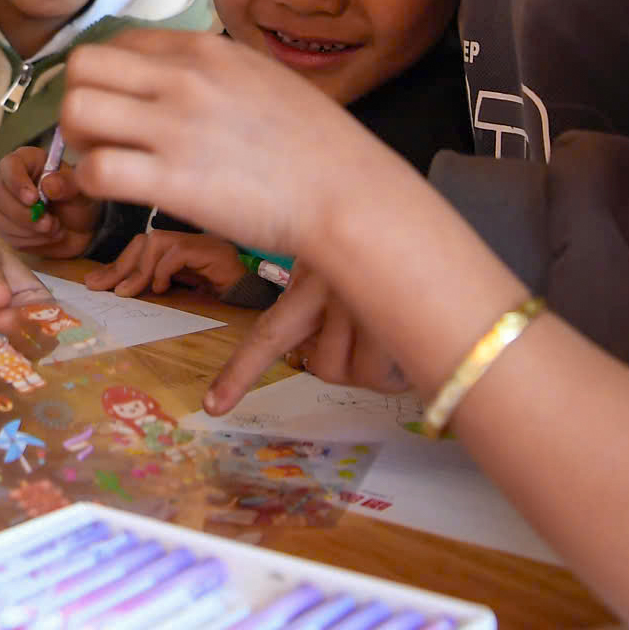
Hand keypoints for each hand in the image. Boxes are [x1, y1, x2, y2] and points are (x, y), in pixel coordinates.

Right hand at [0, 144, 99, 258]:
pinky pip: (6, 235)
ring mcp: (2, 204)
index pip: (10, 165)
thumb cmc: (76, 202)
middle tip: (49, 223)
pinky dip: (30, 240)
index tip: (33, 199)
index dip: (17, 182)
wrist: (78, 230)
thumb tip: (49, 184)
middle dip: (24, 214)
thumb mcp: (79, 191)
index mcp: (26, 161)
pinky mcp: (4, 226)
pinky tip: (47, 236)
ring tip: (55, 228)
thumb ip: (67, 184)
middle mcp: (8, 180)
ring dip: (29, 229)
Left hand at [59, 32, 386, 260]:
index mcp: (204, 51)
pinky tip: (115, 192)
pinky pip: (95, 170)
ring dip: (78, 140)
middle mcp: (182, 79)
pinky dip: (91, 182)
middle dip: (79, 100)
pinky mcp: (171, 180)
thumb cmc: (315, 144)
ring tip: (105, 161)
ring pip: (76, 111)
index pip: (118, 42)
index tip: (120, 106)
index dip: (108, 77)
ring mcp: (174, 128)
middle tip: (100, 133)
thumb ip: (214, 70)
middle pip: (82, 66)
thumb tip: (178, 75)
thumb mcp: (262, 77)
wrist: (347, 192)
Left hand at [85, 230, 246, 298]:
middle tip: (102, 288)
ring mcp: (206, 243)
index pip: (143, 246)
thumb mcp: (179, 298)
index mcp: (183, 253)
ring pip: (159, 241)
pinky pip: (178, 251)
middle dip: (121, 265)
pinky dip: (163, 270)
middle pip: (147, 240)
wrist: (258, 311)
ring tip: (131, 292)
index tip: (94, 282)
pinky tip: (162, 288)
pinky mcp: (216, 251)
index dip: (117, 264)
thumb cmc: (221, 308)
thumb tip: (118, 289)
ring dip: (139, 270)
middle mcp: (193, 242)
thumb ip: (154, 288)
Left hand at [204, 265, 409, 414]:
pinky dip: (401, 369)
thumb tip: (316, 361)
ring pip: (360, 373)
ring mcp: (364, 301)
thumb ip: (318, 316)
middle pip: (326, 368)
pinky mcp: (398, 315)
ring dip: (382, 364)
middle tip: (371, 335)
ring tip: (394, 329)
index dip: (241, 372)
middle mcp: (330, 289)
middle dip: (350, 362)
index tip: (214, 407)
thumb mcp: (334, 274)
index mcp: (308, 283)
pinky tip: (411, 339)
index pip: (269, 334)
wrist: (414, 223)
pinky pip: (389, 372)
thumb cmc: (377, 254)